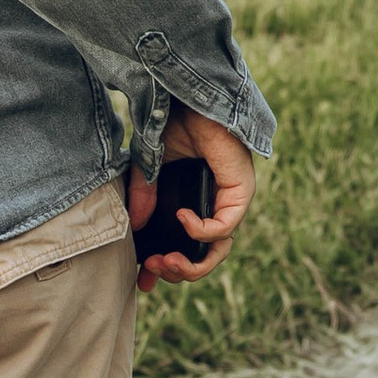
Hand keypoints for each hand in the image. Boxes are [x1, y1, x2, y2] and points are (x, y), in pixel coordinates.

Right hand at [128, 106, 256, 292]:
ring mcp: (230, 201)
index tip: (143, 279)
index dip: (168, 269)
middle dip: (177, 271)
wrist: (189, 97)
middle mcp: (216, 206)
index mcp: (196, 203)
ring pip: (218, 251)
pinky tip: (181, 218)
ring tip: (166, 261)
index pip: (188, 248)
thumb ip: (144, 197)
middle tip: (154, 269)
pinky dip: (201, 229)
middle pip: (204, 257)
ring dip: (191, 263)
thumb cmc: (175, 124)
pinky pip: (225, 227)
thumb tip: (136, 230)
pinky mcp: (240, 192)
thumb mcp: (150, 168)